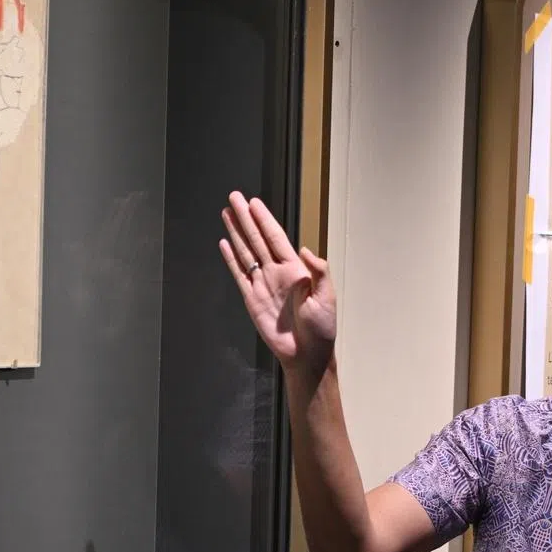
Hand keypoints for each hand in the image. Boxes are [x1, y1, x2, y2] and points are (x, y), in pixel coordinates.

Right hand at [220, 192, 336, 376]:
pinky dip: (232, 259)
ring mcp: (263, 285)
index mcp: (295, 270)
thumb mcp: (326, 298)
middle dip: (246, 218)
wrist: (306, 354)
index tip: (254, 203)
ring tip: (227, 213)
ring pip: (246, 252)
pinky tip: (225, 244)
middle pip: (257, 239)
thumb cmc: (321, 328)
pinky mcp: (252, 299)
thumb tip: (305, 249)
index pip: (276, 238)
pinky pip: (239, 274)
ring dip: (236, 233)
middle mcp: (277, 273)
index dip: (264, 220)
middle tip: (234, 197)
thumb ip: (318, 272)